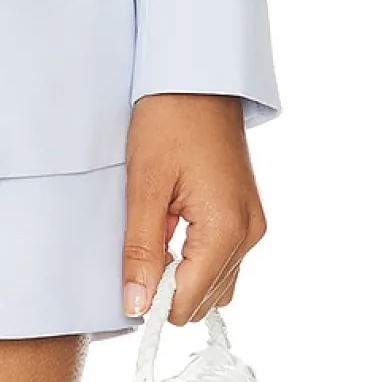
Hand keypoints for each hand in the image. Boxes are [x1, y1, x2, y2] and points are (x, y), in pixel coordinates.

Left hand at [121, 93, 267, 326]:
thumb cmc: (169, 117)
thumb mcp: (144, 183)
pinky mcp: (247, 216)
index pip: (189, 302)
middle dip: (168, 283)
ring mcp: (252, 226)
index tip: (128, 278)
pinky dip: (195, 255)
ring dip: (182, 270)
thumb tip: (137, 306)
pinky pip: (222, 259)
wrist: (197, 75)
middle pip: (204, 299)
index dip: (154, 298)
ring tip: (158, 224)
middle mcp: (249, 234)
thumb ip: (140, 249)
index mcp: (227, 228)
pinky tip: (173, 222)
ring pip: (215, 284)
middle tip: (142, 239)